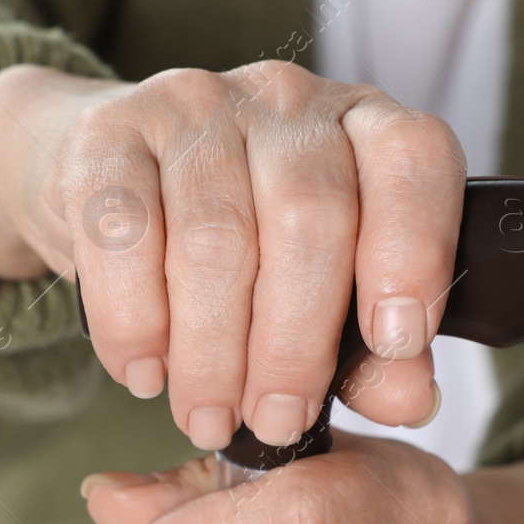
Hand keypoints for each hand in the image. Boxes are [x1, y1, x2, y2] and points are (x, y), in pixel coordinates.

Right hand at [0, 62, 465, 449]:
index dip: (414, 250)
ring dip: (212, 352)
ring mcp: (195, 106)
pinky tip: (145, 372)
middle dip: (294, 343)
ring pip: (215, 237)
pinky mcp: (109, 133)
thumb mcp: (323, 298)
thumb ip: (370, 354)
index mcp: (363, 126)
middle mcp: (286, 102)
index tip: (397, 343)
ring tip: (208, 417)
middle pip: (308, 216)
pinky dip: (135, 321)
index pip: (412, 159)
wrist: (110, 187)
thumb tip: (409, 402)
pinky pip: (123, 233)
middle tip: (276, 421)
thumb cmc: (243, 249)